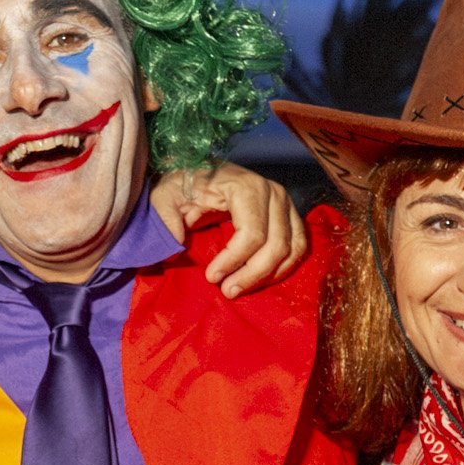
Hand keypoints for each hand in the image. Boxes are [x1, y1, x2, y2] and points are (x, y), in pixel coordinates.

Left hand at [148, 162, 308, 296]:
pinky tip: (260, 280)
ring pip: (290, 250)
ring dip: (268, 276)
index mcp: (246, 187)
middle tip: (227, 291)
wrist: (203, 173)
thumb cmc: (186, 185)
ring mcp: (286, 204)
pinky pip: (298, 248)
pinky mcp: (290, 215)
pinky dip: (282, 268)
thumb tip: (178, 243)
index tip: (211, 277)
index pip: (251, 233)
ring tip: (240, 288)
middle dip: (251, 275)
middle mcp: (273, 193)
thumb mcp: (166, 195)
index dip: (233, 261)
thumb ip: (165, 216)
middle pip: (275, 245)